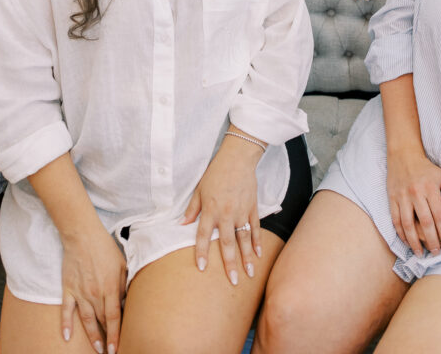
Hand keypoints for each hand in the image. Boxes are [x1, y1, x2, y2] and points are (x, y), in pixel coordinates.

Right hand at [61, 224, 125, 353]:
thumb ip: (124, 284)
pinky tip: (67, 337)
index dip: (116, 336)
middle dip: (107, 338)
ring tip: (97, 349)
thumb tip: (125, 301)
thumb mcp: (122, 263)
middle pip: (102, 322)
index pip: (114, 318)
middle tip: (110, 351)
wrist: (82, 235)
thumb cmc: (105, 247)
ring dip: (92, 337)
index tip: (116, 349)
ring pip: (86, 320)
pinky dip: (66, 324)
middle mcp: (95, 294)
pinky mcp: (68, 289)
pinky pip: (66, 310)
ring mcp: (80, 293)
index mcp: (111, 287)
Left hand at [181, 136, 262, 284]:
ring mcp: (241, 211)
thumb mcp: (199, 190)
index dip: (202, 252)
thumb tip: (181, 225)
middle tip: (233, 282)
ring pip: (243, 238)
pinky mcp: (252, 207)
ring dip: (246, 257)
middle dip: (229, 264)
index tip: (201, 268)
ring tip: (249, 274)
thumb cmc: (215, 173)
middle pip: (226, 243)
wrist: (237, 158)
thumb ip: (192, 209)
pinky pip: (255, 227)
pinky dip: (257, 241)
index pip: (204, 235)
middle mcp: (226, 213)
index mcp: (210, 209)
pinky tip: (258, 254)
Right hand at [386, 146, 440, 256]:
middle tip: (438, 253)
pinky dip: (400, 233)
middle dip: (432, 240)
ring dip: (413, 241)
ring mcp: (402, 196)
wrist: (403, 154)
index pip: (439, 215)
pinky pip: (395, 219)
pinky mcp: (392, 198)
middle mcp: (416, 193)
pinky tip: (406, 242)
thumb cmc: (425, 167)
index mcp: (430, 188)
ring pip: (407, 224)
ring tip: (420, 253)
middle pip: (425, 222)